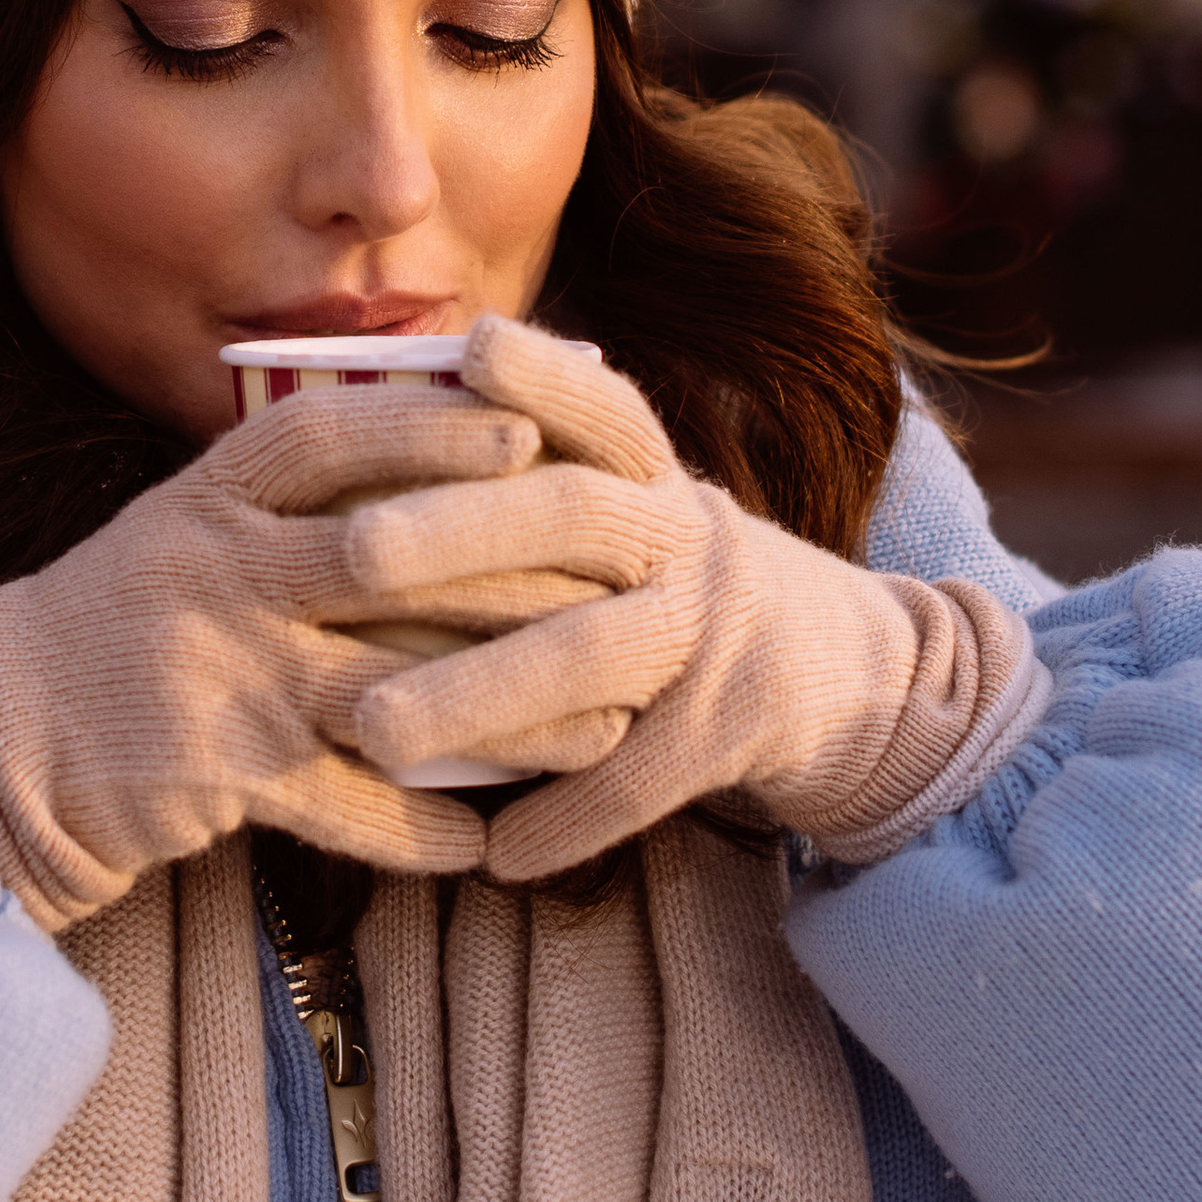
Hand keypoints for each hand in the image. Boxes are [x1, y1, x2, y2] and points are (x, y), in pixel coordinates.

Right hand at [0, 384, 572, 928]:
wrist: (4, 741)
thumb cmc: (127, 617)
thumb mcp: (190, 523)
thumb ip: (290, 489)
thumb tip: (436, 429)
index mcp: (210, 495)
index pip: (329, 438)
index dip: (428, 429)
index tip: (524, 431)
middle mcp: (218, 571)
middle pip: (387, 560)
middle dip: (511, 576)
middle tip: (614, 585)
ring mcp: (221, 673)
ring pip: (396, 690)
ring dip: (507, 718)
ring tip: (600, 729)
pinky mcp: (222, 773)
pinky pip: (346, 807)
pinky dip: (418, 831)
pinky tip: (486, 843)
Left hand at [344, 318, 1038, 885]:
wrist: (849, 672)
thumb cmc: (674, 580)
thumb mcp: (638, 511)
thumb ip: (541, 477)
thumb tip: (369, 429)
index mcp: (653, 475)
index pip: (601, 407)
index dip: (541, 375)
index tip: (470, 345)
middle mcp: (686, 538)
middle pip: (572, 517)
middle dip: (459, 531)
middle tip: (352, 552)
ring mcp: (715, 634)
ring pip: (590, 656)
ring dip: (478, 694)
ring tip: (375, 733)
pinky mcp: (732, 731)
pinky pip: (641, 778)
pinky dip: (570, 817)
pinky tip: (495, 856)